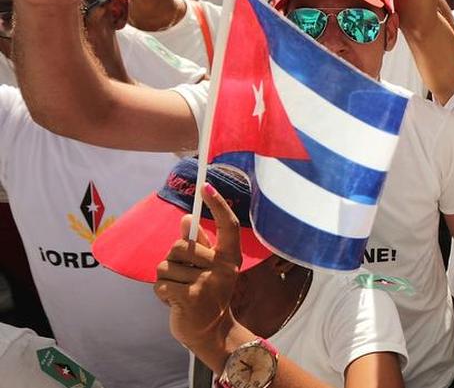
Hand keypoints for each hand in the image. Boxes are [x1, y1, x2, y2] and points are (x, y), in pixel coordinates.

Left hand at [154, 183, 243, 355]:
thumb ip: (199, 243)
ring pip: (165, 266)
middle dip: (172, 260)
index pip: (228, 225)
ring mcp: (208, 283)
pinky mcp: (190, 297)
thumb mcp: (209, 268)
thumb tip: (187, 218)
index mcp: (229, 257)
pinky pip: (160, 283)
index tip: (205, 186)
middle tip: (184, 277)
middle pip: (180, 246)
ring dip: (165, 279)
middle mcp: (223, 267)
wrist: (211, 332)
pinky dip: (160, 293)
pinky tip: (173, 301)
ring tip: (179, 291)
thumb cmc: (206, 294)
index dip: (218, 204)